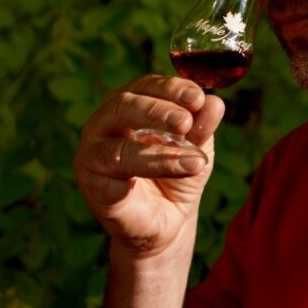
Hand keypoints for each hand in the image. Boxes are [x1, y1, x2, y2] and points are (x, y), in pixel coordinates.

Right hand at [74, 75, 225, 257]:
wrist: (168, 222)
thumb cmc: (177, 173)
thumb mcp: (196, 146)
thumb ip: (202, 125)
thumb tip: (214, 102)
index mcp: (130, 104)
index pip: (146, 86)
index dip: (172, 88)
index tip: (198, 97)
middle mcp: (105, 123)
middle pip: (123, 105)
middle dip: (157, 111)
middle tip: (185, 122)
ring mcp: (93, 154)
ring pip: (119, 146)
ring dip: (160, 151)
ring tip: (195, 160)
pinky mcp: (93, 185)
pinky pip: (116, 177)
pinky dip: (150, 172)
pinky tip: (177, 172)